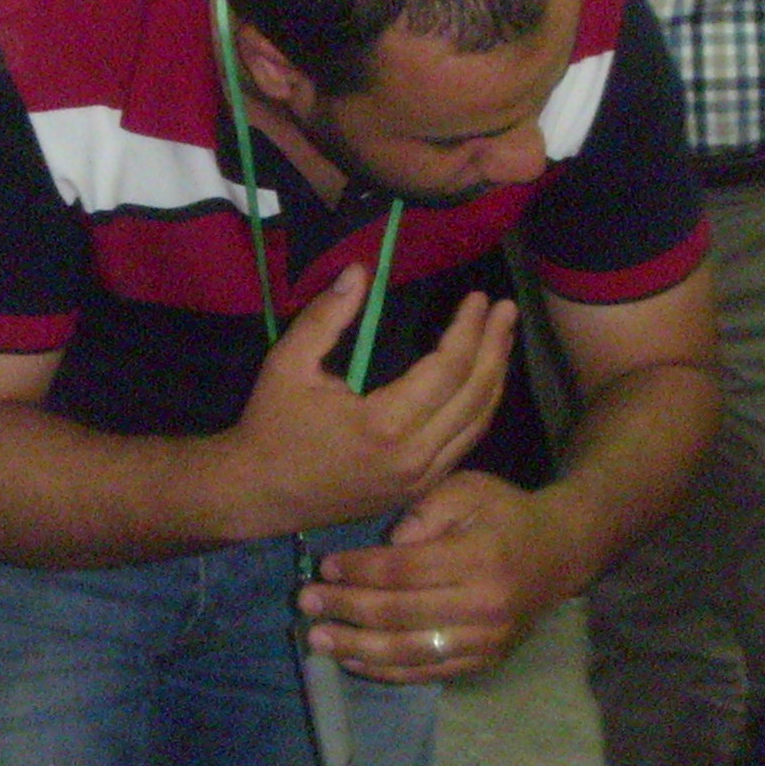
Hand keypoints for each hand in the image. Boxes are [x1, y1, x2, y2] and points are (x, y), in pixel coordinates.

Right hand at [217, 274, 512, 540]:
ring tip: (503, 339)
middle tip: (507, 311)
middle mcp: (413, 456)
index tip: (479, 299)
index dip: (469, 330)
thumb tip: (361, 271)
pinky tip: (483, 382)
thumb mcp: (288, 363)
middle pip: (475, 395)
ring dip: (495, 378)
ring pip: (477, 424)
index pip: (448, 369)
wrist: (258, 495)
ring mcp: (420, 479)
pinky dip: (479, 410)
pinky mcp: (418, 490)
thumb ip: (327, 316)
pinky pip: (463, 445)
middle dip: (496, 347)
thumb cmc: (271, 426)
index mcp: (384, 424)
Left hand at [300, 469, 575, 680]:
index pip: (404, 571)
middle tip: (306, 603)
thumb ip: (425, 511)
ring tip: (318, 639)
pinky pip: (427, 672)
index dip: (359, 571)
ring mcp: (487, 641)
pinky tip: (353, 660)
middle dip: (346, 609)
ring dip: (356, 648)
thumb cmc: (504, 515)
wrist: (561, 553)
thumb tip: (384, 545)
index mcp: (479, 557)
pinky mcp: (485, 662)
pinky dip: (386, 670)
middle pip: (399, 614)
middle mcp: (485, 606)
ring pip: (409, 652)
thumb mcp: (468, 490)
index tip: (325, 566)